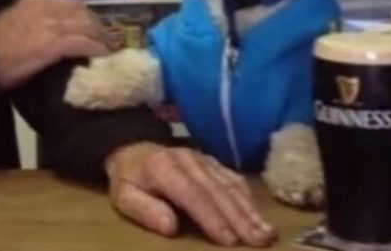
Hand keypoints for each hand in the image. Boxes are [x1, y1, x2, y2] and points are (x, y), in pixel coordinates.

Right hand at [0, 0, 111, 89]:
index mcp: (31, 0)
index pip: (66, 2)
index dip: (83, 13)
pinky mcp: (53, 44)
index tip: (91, 24)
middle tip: (105, 37)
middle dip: (96, 23)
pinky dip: (96, 48)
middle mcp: (43, 7)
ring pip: (86, 25)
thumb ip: (28, 22)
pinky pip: (83, 43)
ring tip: (108, 48)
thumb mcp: (9, 25)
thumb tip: (45, 33)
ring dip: (100, 36)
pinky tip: (103, 56)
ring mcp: (49, 24)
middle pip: (81, 10)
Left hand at [105, 143, 276, 247]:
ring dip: (250, 209)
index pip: (193, 194)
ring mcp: (202, 158)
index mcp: (164, 168)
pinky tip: (259, 214)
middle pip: (217, 190)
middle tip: (260, 241)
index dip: (212, 217)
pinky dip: (248, 197)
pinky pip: (232, 177)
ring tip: (267, 233)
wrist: (133, 147)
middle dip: (240, 218)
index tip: (230, 241)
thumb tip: (170, 227)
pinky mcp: (211, 161)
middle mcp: (188, 160)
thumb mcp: (123, 196)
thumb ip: (144, 210)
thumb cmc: (129, 179)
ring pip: (229, 184)